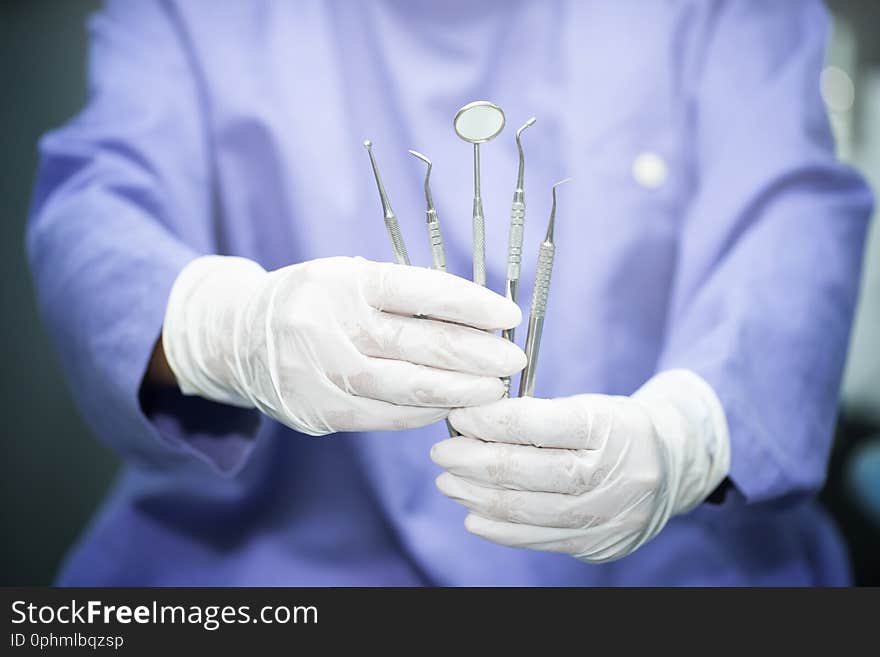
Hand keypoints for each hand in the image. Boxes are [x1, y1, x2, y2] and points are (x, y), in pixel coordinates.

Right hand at [162, 255, 524, 434]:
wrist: (235, 339)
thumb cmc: (313, 303)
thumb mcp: (348, 280)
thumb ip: (404, 296)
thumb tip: (478, 322)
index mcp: (344, 282)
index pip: (420, 290)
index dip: (472, 304)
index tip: (509, 316)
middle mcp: (330, 326)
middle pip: (419, 344)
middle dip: (477, 356)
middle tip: (514, 361)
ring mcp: (321, 373)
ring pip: (406, 388)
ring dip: (459, 392)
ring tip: (494, 390)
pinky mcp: (318, 412)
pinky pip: (385, 416)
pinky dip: (424, 413)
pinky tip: (451, 407)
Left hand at [431, 370, 729, 562]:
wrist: (669, 469)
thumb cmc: (614, 429)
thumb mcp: (587, 408)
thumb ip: (534, 415)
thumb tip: (469, 424)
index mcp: (608, 426)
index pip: (536, 423)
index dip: (489, 420)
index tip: (458, 415)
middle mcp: (610, 473)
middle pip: (526, 471)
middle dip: (472, 460)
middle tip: (441, 452)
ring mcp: (605, 514)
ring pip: (525, 510)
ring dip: (476, 496)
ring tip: (449, 482)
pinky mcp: (597, 544)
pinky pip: (537, 539)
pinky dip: (498, 528)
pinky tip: (473, 514)